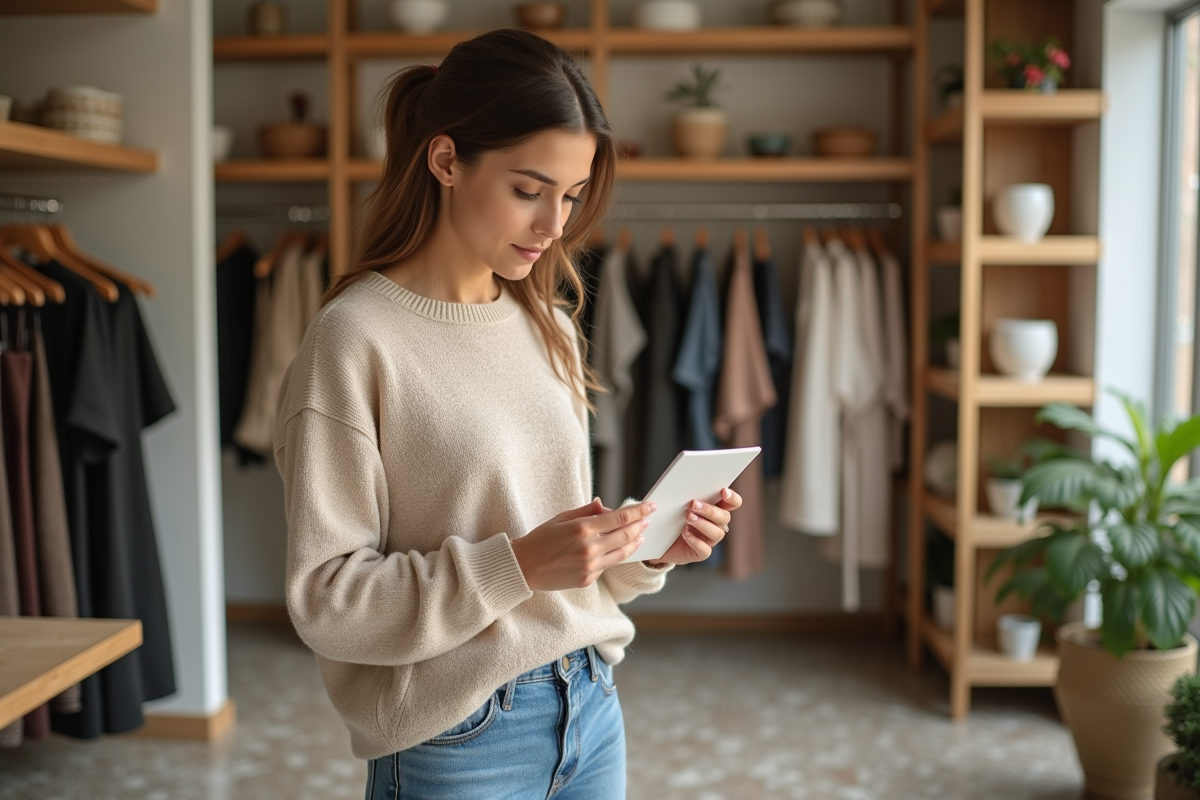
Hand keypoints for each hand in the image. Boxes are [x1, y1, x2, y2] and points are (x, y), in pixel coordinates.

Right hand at [511, 498, 656, 590]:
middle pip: (625, 535)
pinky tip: (615, 549)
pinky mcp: (587, 579)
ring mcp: (590, 566)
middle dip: (640, 525)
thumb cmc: (540, 539)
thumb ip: (587, 512)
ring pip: (621, 553)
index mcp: (582, 529)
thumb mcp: (561, 518)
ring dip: (634, 543)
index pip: (620, 517)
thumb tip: (606, 507)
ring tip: (640, 535)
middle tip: (647, 519)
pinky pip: (606, 566)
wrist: (523, 567)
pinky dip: (612, 556)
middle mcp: (589, 548)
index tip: (650, 506)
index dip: (638, 511)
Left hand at [646, 487, 742, 567]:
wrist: (659, 540)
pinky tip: (685, 533)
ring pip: (717, 533)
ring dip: (703, 524)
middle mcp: (716, 524)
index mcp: (714, 509)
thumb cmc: (670, 518)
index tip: (723, 491)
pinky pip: (705, 549)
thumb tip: (674, 489)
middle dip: (710, 510)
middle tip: (694, 504)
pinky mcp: (700, 553)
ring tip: (688, 518)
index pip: (733, 503)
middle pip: (725, 517)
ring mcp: (709, 539)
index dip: (732, 498)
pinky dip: (695, 541)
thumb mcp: (676, 503)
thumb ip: (682, 495)